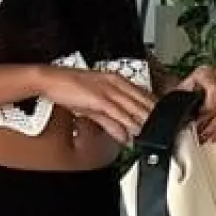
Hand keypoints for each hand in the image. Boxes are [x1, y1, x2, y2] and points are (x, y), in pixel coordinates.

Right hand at [37, 64, 155, 145]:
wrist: (50, 79)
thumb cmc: (69, 89)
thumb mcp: (94, 107)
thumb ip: (111, 122)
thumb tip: (124, 136)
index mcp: (117, 80)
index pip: (143, 95)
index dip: (154, 109)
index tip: (164, 121)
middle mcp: (116, 83)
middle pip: (142, 102)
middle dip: (153, 117)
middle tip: (163, 130)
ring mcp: (108, 90)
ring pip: (132, 108)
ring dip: (143, 123)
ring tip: (151, 135)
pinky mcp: (98, 98)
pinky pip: (116, 113)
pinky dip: (126, 124)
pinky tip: (132, 133)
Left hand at [177, 64, 215, 143]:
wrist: (184, 97)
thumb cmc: (179, 97)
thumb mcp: (173, 97)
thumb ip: (173, 103)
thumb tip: (166, 112)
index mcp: (205, 73)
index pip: (215, 90)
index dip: (207, 109)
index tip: (197, 120)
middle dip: (211, 121)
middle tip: (199, 131)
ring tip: (205, 135)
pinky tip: (214, 134)